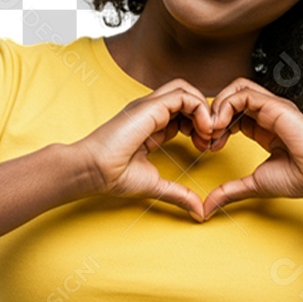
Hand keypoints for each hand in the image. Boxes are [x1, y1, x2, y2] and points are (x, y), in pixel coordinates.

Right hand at [72, 79, 214, 222]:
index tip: (204, 147)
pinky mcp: (149, 106)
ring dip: (204, 109)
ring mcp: (148, 106)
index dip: (199, 126)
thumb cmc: (113, 176)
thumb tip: (199, 211)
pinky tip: (202, 129)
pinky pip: (182, 95)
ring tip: (208, 132)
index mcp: (151, 125)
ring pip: (185, 90)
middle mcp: (150, 111)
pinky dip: (199, 108)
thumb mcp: (156, 185)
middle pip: (186, 95)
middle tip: (210, 138)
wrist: (92, 171)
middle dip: (204, 114)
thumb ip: (178, 194)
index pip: (182, 113)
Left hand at [201, 78, 302, 220]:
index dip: (217, 125)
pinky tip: (222, 126)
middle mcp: (269, 114)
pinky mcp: (276, 106)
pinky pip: (244, 94)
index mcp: (265, 127)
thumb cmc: (299, 179)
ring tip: (213, 129)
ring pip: (237, 89)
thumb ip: (229, 191)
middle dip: (214, 113)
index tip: (211, 146)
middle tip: (207, 136)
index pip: (233, 113)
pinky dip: (226, 106)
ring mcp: (273, 107)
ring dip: (218, 106)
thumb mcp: (254, 184)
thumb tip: (208, 207)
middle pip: (233, 96)